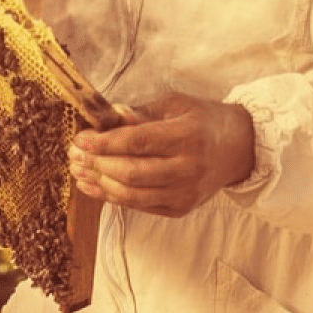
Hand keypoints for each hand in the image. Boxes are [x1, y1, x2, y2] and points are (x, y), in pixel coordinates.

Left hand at [68, 93, 254, 217]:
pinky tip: (95, 186)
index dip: (105, 143)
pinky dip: (113, 197)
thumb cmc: (204, 120)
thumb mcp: (177, 104)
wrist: (239, 148)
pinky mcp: (180, 208)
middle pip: (131, 172)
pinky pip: (140, 205)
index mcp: (186, 135)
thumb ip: (143, 112)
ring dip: (99, 184)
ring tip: (78, 172)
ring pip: (132, 195)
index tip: (80, 139)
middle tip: (73, 156)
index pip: (138, 142)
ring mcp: (184, 193)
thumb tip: (111, 114)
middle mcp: (187, 167)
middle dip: (97, 165)